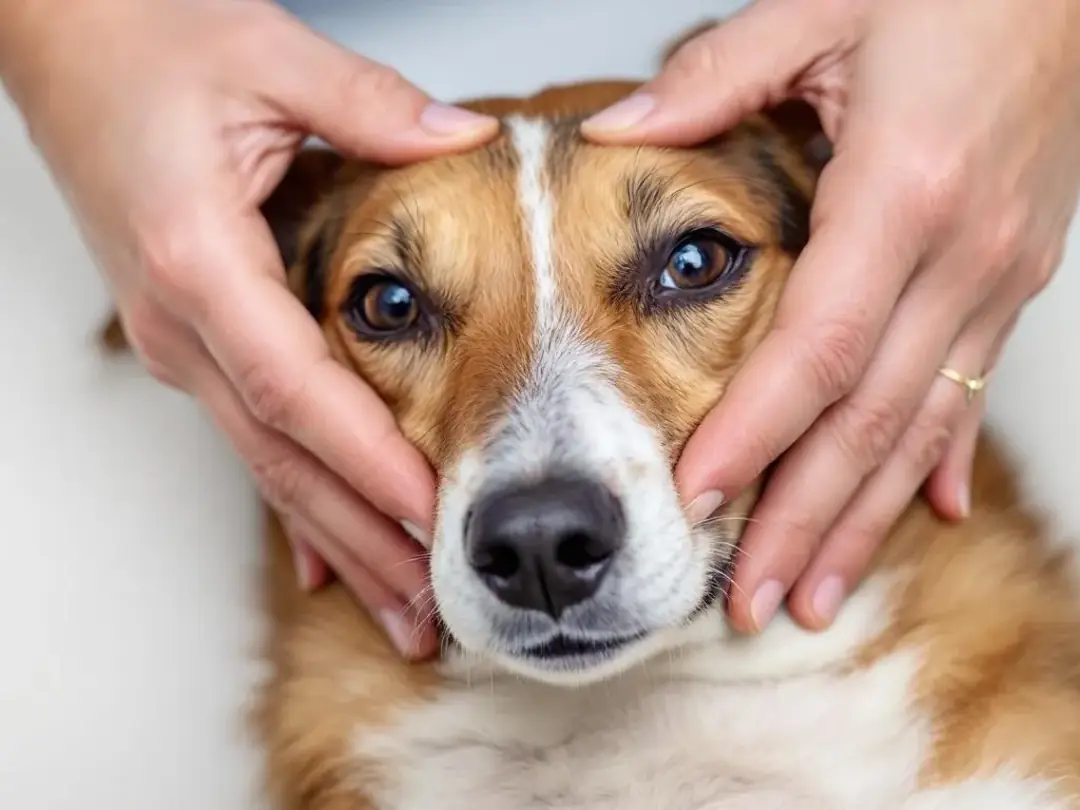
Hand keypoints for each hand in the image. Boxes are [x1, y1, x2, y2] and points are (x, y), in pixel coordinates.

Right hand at [0, 0, 498, 657]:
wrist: (66, 40)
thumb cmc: (143, 45)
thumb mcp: (266, 54)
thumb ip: (369, 105)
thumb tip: (463, 139)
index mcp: (198, 259)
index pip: (299, 388)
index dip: (369, 459)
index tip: (437, 513)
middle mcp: (184, 320)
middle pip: (284, 456)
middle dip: (363, 538)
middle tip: (432, 608)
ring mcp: (182, 338)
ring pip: (270, 462)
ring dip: (338, 539)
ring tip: (402, 605)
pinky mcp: (193, 336)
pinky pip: (254, 436)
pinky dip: (298, 498)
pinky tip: (327, 556)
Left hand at [582, 0, 1079, 631]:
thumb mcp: (824, 7)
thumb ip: (714, 78)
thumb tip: (613, 127)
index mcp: (904, 189)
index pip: (817, 346)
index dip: (755, 431)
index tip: (695, 499)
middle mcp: (961, 252)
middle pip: (868, 417)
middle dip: (806, 519)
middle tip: (752, 600)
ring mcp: (998, 275)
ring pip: (923, 427)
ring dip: (864, 521)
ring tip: (815, 594)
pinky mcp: (1012, 277)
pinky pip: (968, 390)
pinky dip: (937, 463)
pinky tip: (915, 520)